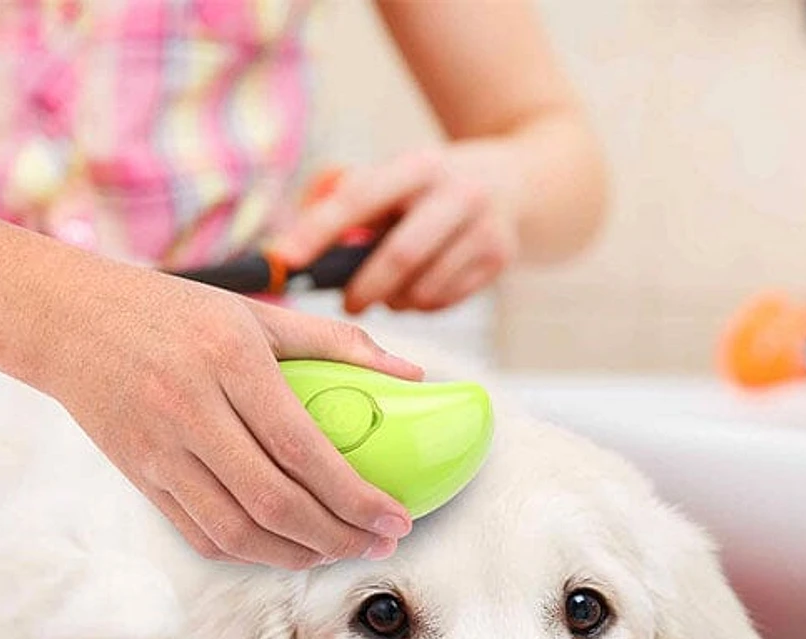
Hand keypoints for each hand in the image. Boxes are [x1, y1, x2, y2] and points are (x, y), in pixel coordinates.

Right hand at [36, 262, 421, 568]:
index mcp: (227, 361)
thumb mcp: (255, 310)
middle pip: (274, 503)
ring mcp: (157, 451)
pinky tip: (284, 547)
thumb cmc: (172, 310)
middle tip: (380, 541)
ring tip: (339, 550)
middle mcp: (189, 410)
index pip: (302, 450)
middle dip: (338, 537)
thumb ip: (337, 343)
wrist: (65, 320)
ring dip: (297, 556)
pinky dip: (248, 553)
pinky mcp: (138, 478)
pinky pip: (199, 535)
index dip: (355, 497)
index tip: (397, 517)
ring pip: (236, 533)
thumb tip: (412, 374)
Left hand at [271, 146, 519, 314]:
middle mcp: (458, 193)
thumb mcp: (398, 177)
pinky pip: (443, 302)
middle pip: (399, 257)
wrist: (522, 182)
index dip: (317, 231)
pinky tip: (422, 288)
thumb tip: (299, 249)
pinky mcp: (499, 260)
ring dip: (395, 301)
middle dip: (364, 289)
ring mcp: (485, 229)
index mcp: (420, 165)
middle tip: (349, 302)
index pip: (359, 199)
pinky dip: (421, 305)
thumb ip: (351, 203)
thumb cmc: (434, 188)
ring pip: (422, 290)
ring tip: (391, 291)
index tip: (284, 260)